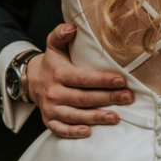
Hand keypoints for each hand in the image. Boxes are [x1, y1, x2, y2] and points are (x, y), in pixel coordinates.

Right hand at [27, 22, 134, 138]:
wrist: (31, 80)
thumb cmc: (52, 62)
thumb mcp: (53, 44)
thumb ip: (61, 34)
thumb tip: (72, 27)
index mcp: (59, 73)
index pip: (84, 78)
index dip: (103, 80)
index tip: (121, 81)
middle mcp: (54, 92)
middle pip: (84, 98)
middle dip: (108, 98)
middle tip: (128, 98)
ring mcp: (51, 108)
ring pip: (76, 115)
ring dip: (96, 118)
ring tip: (116, 117)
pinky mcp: (49, 120)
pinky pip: (61, 129)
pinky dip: (74, 132)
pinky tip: (89, 132)